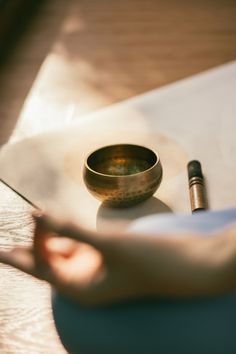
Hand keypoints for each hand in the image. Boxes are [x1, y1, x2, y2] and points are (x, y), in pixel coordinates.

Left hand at [1, 213, 234, 305]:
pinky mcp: (103, 257)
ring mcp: (93, 269)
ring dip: (43, 241)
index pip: (44, 265)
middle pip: (45, 264)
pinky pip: (76, 246)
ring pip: (59, 255)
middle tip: (1, 250)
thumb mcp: (108, 243)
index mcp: (80, 289)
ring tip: (26, 231)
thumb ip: (70, 230)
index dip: (35, 240)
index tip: (33, 214)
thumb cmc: (149, 259)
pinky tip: (54, 227)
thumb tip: (36, 214)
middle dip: (24, 252)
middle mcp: (83, 282)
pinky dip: (64, 235)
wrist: (183, 264)